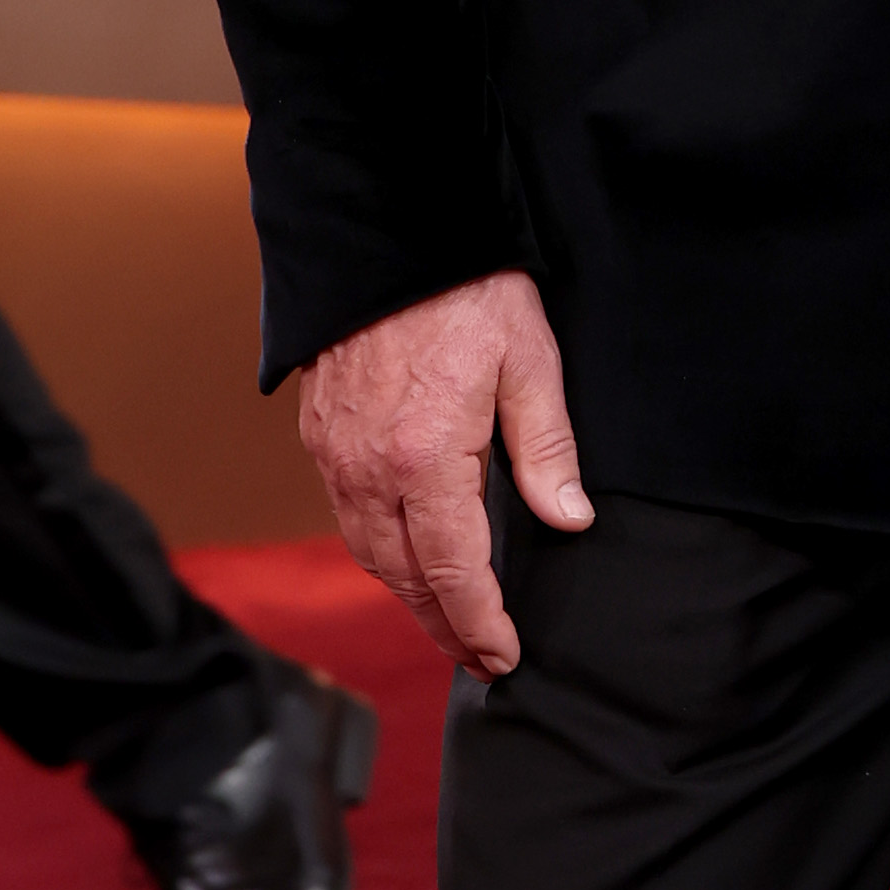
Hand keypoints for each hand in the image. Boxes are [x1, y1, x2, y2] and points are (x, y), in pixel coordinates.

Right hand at [297, 273, 592, 676]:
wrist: (386, 230)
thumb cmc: (464, 290)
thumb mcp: (530, 362)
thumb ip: (548, 449)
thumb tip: (569, 520)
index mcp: (425, 460)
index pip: (453, 570)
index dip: (479, 622)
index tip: (503, 656)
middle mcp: (368, 468)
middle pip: (403, 576)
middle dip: (443, 626)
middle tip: (479, 660)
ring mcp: (335, 453)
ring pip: (368, 553)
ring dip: (408, 596)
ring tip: (447, 623)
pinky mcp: (319, 433)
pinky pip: (346, 516)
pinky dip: (378, 552)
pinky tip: (405, 559)